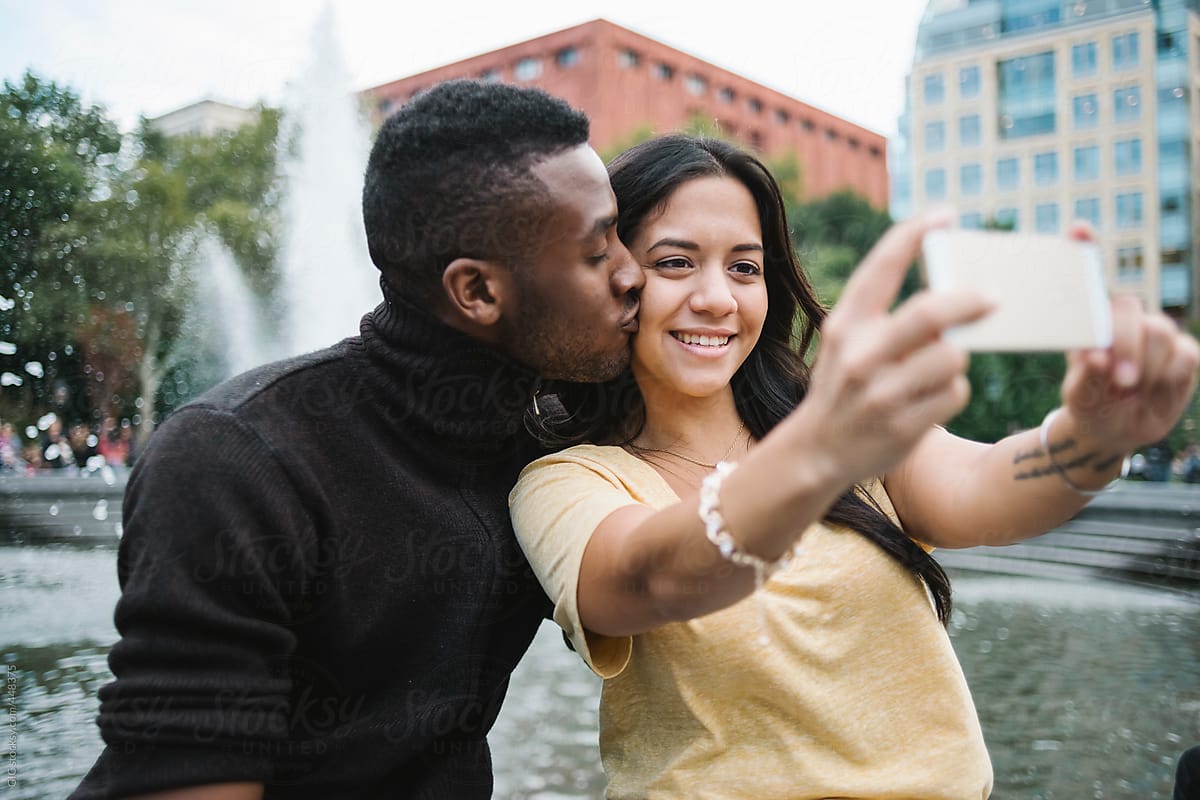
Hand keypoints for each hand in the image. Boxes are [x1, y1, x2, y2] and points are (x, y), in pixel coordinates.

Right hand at [794, 211, 994, 484]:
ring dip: (955, 360)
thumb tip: (949, 291)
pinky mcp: (904, 426)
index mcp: (845, 326)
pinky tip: (928, 401)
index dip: (915, 234)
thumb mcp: (844, 343)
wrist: (816, 452)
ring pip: (952, 357)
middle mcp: (860, 356)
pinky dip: (951, 392)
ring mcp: (882, 393)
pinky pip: (954, 394)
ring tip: (936, 370)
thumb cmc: (842, 386)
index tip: (945, 215)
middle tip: (992, 299)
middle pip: (930, 313)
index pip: (882, 266)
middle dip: (969, 302)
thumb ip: (882, 316)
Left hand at [1060, 223, 1199, 453]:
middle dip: (1123, 344)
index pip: (1091, 278)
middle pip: (1130, 309)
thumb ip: (1086, 376)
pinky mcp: (1185, 354)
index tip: (1079, 229)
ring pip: (1160, 330)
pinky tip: (1153, 389)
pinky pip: (1184, 355)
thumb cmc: (1089, 404)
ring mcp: (1158, 333)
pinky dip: (1167, 376)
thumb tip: (1098, 357)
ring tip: (1129, 389)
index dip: (1086, 249)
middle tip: (1118, 379)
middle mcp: (1126, 320)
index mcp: (1092, 322)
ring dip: (1145, 366)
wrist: (1114, 429)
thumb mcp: (1080, 394)